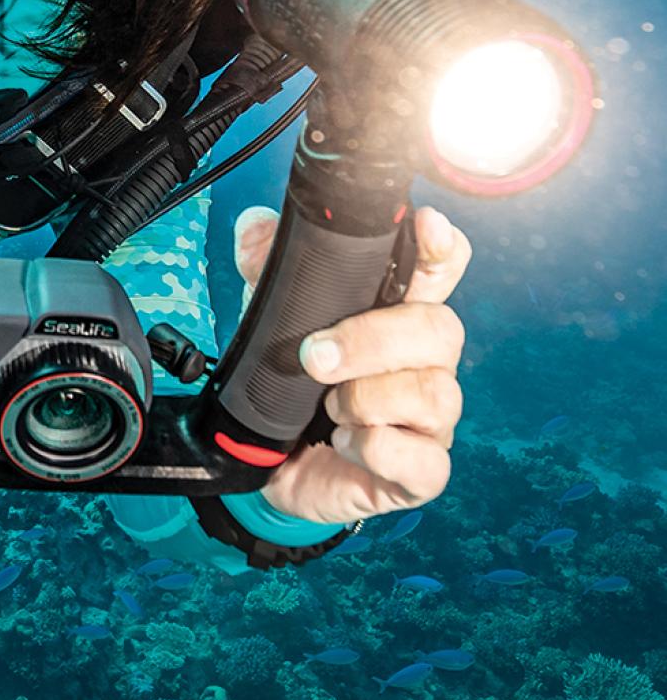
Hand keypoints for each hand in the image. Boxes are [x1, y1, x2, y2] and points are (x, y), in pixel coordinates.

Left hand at [232, 202, 470, 525]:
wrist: (272, 461)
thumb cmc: (291, 378)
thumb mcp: (270, 314)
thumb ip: (263, 263)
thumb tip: (256, 226)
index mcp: (399, 312)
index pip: (441, 270)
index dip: (442, 249)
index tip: (428, 227)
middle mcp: (426, 362)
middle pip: (442, 330)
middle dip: (372, 339)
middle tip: (314, 355)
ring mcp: (430, 420)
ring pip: (435, 394)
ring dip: (367, 397)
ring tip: (328, 405)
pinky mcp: (421, 473)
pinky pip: (424, 462)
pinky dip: (375, 448)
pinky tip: (343, 442)